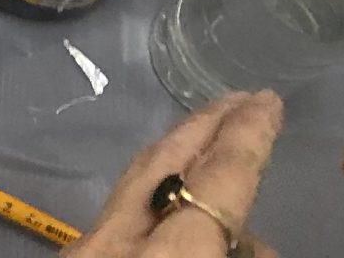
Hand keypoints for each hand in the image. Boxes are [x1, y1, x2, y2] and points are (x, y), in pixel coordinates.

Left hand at [65, 91, 282, 256]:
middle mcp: (115, 243)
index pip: (217, 180)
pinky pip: (120, 215)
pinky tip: (176, 202)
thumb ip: (247, 255)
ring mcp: (86, 249)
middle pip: (163, 163)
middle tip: (243, 102)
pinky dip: (154, 197)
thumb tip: (257, 243)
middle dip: (205, 127)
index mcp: (170, 257)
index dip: (247, 137)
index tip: (267, 101)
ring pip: (134, 184)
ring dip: (178, 159)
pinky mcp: (76, 254)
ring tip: (217, 147)